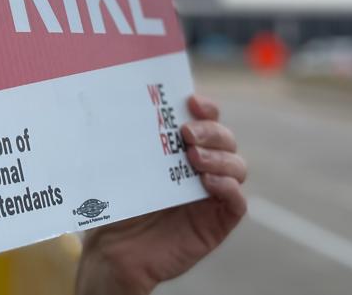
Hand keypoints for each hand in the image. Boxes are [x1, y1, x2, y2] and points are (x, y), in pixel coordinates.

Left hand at [76, 95, 247, 294]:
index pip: (207, 120)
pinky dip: (229, 188)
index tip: (191, 101)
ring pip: (237, 166)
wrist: (114, 249)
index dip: (206, 108)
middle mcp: (203, 168)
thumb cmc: (119, 204)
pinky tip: (208, 182)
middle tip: (186, 134)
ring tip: (193, 158)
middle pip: (226, 139)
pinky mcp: (218, 222)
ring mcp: (213, 195)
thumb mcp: (125, 165)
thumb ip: (136, 139)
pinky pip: (237, 202)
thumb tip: (127, 102)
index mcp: (183, 149)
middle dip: (211, 131)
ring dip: (220, 157)